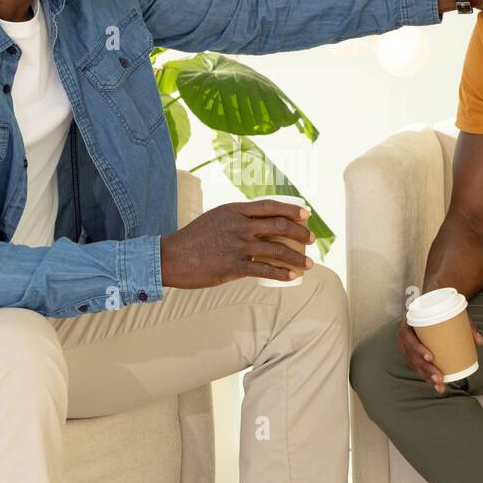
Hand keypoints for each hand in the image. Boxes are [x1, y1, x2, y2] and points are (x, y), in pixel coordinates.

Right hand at [159, 200, 315, 287]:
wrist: (172, 257)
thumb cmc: (194, 238)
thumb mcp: (216, 219)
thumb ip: (237, 220)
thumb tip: (260, 225)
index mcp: (234, 210)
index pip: (269, 206)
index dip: (291, 209)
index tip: (306, 214)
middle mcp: (238, 225)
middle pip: (278, 226)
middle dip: (299, 233)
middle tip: (310, 240)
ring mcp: (237, 246)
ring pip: (276, 250)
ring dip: (296, 258)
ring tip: (309, 264)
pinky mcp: (233, 266)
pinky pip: (264, 270)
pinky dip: (281, 274)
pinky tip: (291, 276)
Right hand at [397, 316, 482, 394]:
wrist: (430, 311)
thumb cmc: (439, 312)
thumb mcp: (451, 315)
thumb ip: (465, 326)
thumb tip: (479, 341)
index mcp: (407, 323)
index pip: (407, 336)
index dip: (416, 348)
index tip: (430, 357)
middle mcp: (404, 337)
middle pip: (412, 356)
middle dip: (426, 369)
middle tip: (439, 378)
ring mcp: (407, 348)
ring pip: (415, 365)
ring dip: (427, 376)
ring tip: (440, 385)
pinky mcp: (412, 356)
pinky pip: (417, 368)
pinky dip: (427, 377)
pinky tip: (436, 385)